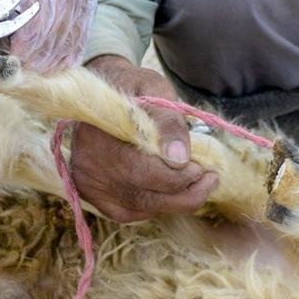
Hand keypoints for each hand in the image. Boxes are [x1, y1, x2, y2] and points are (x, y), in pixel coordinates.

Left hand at [0, 0, 96, 72]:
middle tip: (32, 64)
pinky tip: (67, 57)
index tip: (20, 49)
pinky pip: (87, 8)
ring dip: (65, 42)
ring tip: (49, 68)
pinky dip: (77, 35)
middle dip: (49, 39)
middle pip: (65, 0)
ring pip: (81, 7)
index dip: (33, 23)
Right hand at [68, 55, 218, 222]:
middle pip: (144, 195)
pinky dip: (156, 204)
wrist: (99, 93)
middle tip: (209, 177)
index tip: (202, 166)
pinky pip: (133, 212)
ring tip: (198, 181)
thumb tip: (180, 157)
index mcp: (98, 136)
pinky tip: (167, 188)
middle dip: (185, 189)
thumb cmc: (131, 87)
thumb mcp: (153, 88)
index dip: (178, 175)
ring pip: (142, 208)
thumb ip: (168, 119)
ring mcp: (90, 185)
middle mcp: (88, 167)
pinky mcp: (94, 197)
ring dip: (176, 199)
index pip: (142, 170)